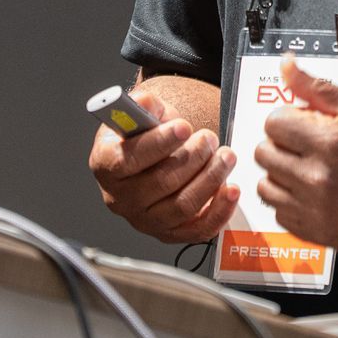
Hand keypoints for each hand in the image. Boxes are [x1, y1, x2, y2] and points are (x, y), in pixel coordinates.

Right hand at [89, 87, 239, 242]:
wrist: (152, 154)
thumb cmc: (145, 132)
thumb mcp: (140, 111)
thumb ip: (143, 104)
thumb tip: (145, 103)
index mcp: (105, 164)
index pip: (129, 159)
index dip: (159, 143)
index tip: (184, 127)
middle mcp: (120, 198)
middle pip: (161, 183)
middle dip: (193, 158)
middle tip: (209, 138)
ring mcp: (144, 220)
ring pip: (182, 206)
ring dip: (210, 179)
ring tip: (226, 156)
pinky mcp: (169, 233)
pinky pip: (197, 230)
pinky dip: (219, 211)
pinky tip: (231, 189)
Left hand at [255, 58, 337, 248]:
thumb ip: (317, 87)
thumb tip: (286, 65)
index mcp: (328, 142)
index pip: (273, 123)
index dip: (288, 118)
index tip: (304, 122)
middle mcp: (318, 179)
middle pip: (265, 154)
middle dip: (282, 144)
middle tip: (307, 145)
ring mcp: (318, 210)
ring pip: (266, 187)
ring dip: (281, 174)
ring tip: (307, 168)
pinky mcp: (322, 233)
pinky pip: (281, 215)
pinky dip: (291, 202)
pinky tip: (312, 192)